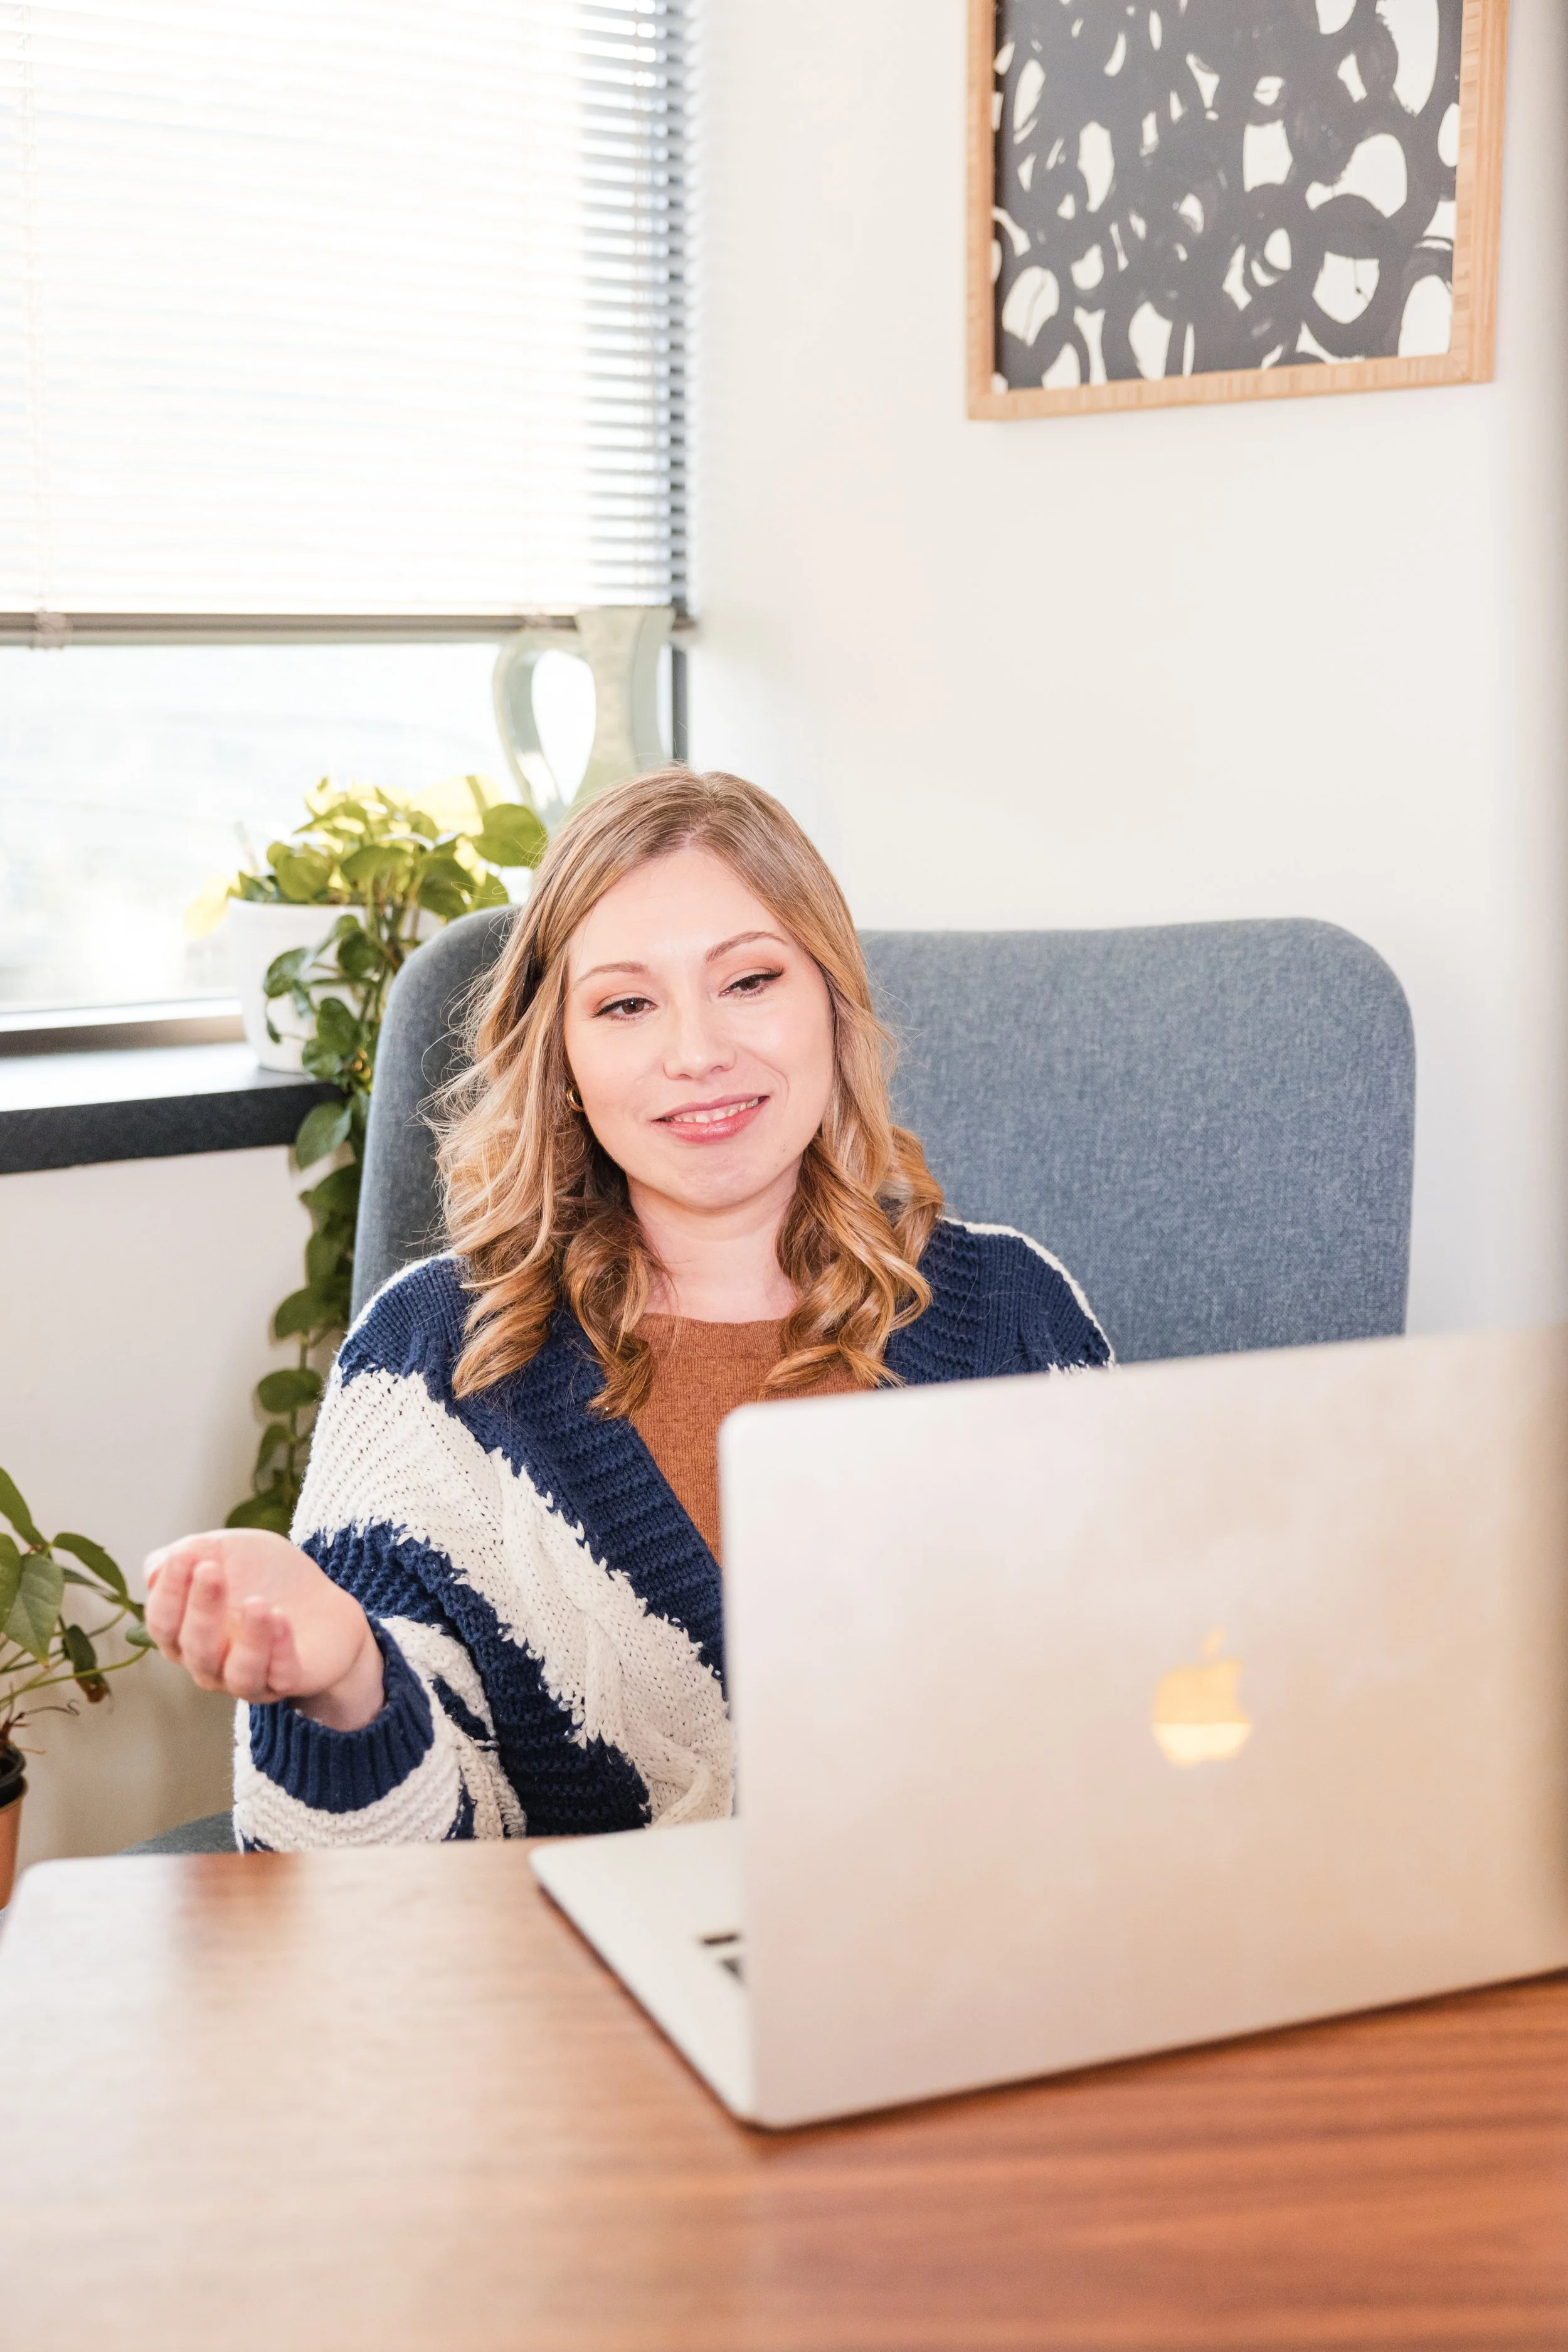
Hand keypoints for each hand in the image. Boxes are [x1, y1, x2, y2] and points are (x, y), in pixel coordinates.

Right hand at [144, 1530, 384, 1730]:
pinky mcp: (287, 1683)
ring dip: (248, 1638)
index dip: (168, 1593)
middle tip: (211, 1571)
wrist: (323, 1602)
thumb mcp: (228, 1550)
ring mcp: (248, 1680)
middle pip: (195, 1649)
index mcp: (185, 1634)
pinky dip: (280, 1649)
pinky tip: (282, 1618)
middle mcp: (210, 1665)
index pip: (163, 1622)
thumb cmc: (264, 1575)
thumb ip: (192, 1552)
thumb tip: (156, 1569)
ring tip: (258, 1603)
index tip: (184, 1557)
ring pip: (238, 1673)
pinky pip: (280, 1675)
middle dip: (201, 1609)